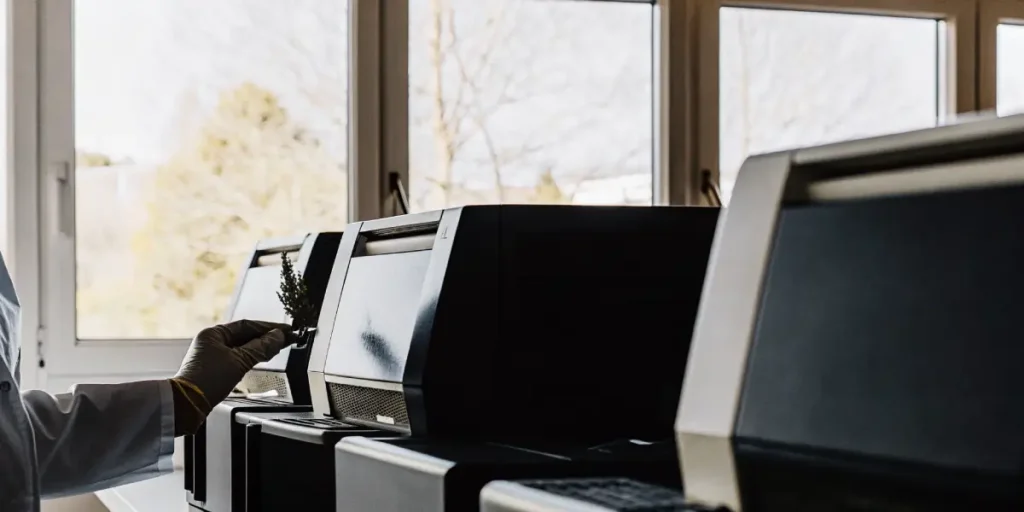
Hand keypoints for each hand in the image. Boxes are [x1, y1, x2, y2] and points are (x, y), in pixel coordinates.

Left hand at [170, 320, 293, 434]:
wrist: (188, 405)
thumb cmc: (207, 380)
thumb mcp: (240, 361)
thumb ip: (261, 347)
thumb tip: (278, 337)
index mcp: (213, 334)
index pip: (247, 325)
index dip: (268, 327)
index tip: (286, 330)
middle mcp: (212, 342)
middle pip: (245, 335)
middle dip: (266, 337)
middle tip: (286, 339)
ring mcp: (212, 356)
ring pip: (242, 347)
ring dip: (260, 347)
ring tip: (278, 348)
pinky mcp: (215, 369)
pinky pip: (238, 358)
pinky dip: (251, 358)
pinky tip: (261, 359)